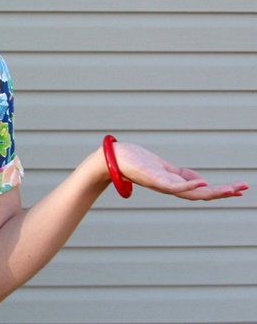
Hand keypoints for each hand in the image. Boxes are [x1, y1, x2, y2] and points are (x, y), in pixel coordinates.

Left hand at [111, 141, 248, 200]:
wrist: (110, 158)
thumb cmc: (134, 162)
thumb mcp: (163, 168)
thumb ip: (180, 175)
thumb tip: (202, 181)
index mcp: (172, 185)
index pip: (200, 192)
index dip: (220, 191)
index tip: (240, 189)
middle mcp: (168, 188)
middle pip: (200, 195)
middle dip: (223, 193)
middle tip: (243, 188)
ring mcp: (161, 184)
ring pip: (190, 193)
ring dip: (212, 192)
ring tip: (231, 189)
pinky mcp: (152, 178)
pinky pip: (173, 185)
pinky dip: (188, 186)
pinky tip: (203, 184)